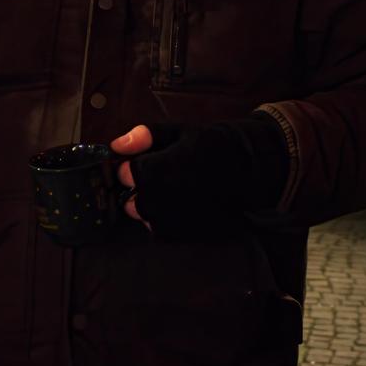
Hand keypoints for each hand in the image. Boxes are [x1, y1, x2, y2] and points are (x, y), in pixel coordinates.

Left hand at [111, 115, 290, 240]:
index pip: (125, 174)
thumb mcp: (179, 132)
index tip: (142, 162)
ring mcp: (174, 219)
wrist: (250, 170)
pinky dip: (164, 218)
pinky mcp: (186, 234)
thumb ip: (144, 136)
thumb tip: (116, 145)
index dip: (131, 167)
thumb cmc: (212, 146)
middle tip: (159, 176)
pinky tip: (180, 203)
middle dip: (138, 188)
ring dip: (150, 204)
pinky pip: (161, 229)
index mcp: (158, 170)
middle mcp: (163, 199)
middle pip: (130, 200)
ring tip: (172, 189)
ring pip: (144, 216)